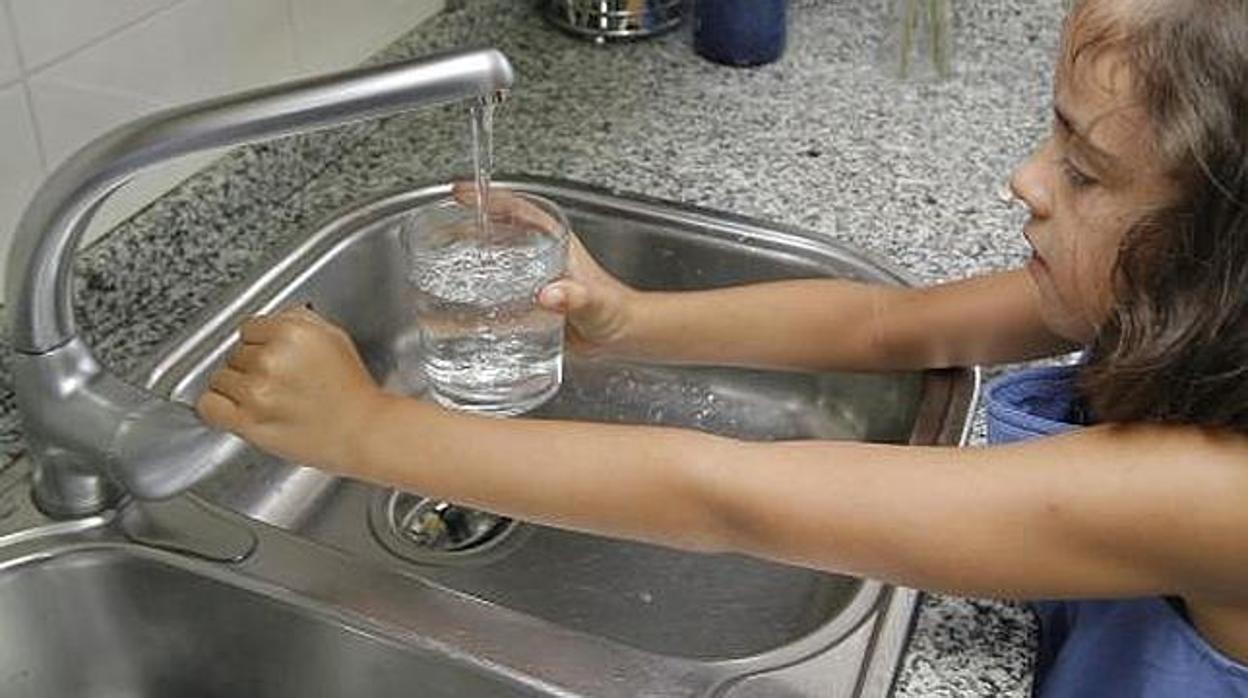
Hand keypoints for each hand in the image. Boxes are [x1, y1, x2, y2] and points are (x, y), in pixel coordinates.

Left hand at [195, 307, 387, 471]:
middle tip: (278, 381)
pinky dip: (218, 406)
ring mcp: (257, 390)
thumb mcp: (334, 338)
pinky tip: (237, 408)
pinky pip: (209, 405)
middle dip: (252, 365)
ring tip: (266, 397)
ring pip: (221, 378)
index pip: (249, 328)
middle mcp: (271, 358)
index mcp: (292, 332)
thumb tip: (272, 321)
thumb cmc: (353, 391)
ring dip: (237, 387)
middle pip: (234, 353)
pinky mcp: (248, 421)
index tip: (273, 355)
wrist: (364, 432)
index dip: (261, 343)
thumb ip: (298, 321)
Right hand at [451, 182, 637, 356]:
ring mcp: (532, 275)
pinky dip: (476, 291)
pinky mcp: (527, 299)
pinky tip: (455, 302)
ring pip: (493, 256)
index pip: (518, 209)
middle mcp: (540, 253)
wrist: (620, 334)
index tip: (462, 193)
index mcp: (555, 241)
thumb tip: (550, 296)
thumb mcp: (594, 302)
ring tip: (436, 256)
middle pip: (497, 229)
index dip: (489, 198)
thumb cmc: (614, 311)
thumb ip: (576, 297)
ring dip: (466, 255)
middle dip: (467, 224)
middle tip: (437, 224)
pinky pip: (495, 288)